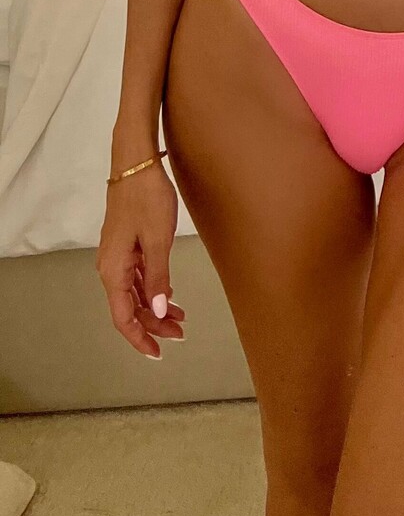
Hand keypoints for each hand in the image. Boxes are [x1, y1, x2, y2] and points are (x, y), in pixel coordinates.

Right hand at [96, 161, 186, 358]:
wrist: (136, 163)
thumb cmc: (147, 198)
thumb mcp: (157, 239)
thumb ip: (157, 277)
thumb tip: (156, 311)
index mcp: (113, 270)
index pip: (122, 317)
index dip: (139, 337)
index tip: (157, 353)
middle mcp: (110, 266)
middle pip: (129, 306)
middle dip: (153, 323)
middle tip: (180, 333)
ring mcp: (117, 255)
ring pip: (134, 292)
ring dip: (155, 306)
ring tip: (180, 317)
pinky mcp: (126, 244)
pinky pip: (137, 276)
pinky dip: (152, 287)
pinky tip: (168, 293)